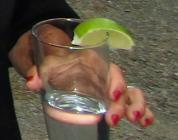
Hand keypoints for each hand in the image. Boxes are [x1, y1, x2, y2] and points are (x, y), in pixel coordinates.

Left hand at [26, 62, 152, 127]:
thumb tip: (31, 82)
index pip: (109, 68)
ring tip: (138, 121)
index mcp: (91, 60)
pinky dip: (141, 111)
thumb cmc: (46, 57)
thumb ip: (37, 70)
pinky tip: (145, 122)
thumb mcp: (40, 61)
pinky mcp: (107, 99)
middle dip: (123, 103)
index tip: (111, 96)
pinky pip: (128, 104)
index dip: (114, 82)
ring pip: (131, 94)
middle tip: (113, 118)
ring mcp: (106, 87)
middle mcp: (103, 73)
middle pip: (122, 86)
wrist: (40, 56)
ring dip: (137, 106)